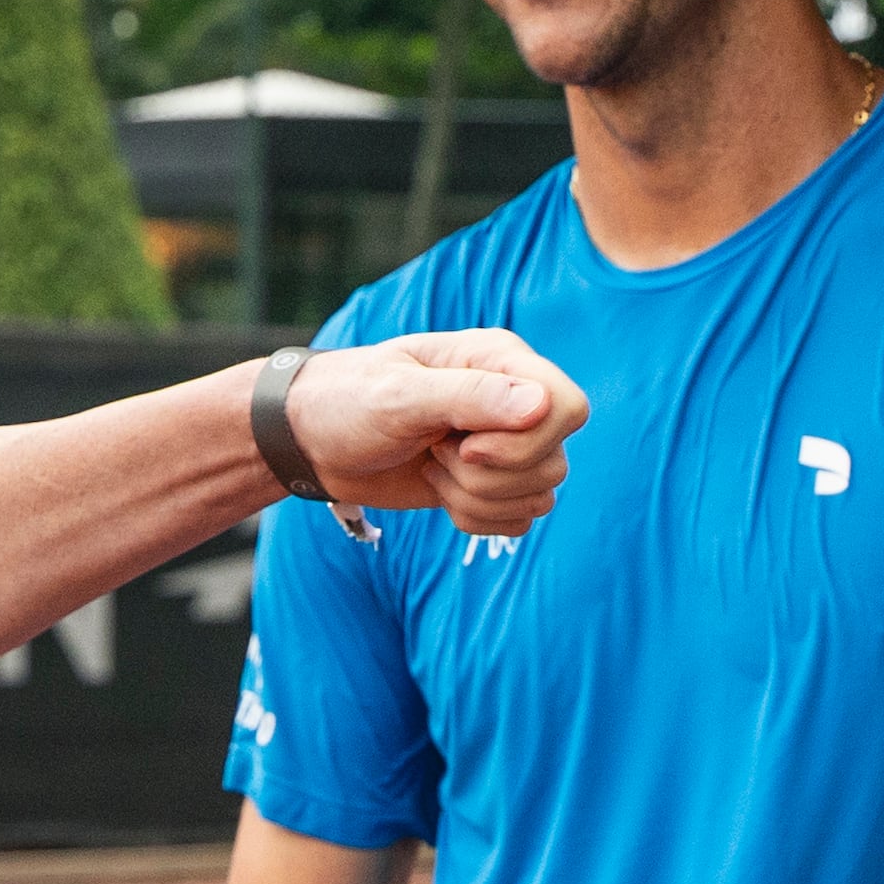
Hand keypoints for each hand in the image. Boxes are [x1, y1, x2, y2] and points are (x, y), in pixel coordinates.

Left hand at [287, 332, 588, 535]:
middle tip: (435, 451)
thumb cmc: (349, 401)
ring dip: (475, 497)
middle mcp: (514, 402)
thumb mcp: (400, 394)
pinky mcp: (492, 484)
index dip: (527, 441)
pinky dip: (475, 518)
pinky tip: (438, 490)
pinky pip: (519, 521)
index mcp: (502, 361)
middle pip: (553, 463)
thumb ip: (470, 397)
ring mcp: (507, 446)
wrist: (314, 441)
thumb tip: (541, 406)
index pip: (568, 408)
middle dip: (486, 475)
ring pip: (538, 497)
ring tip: (432, 466)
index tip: (467, 444)